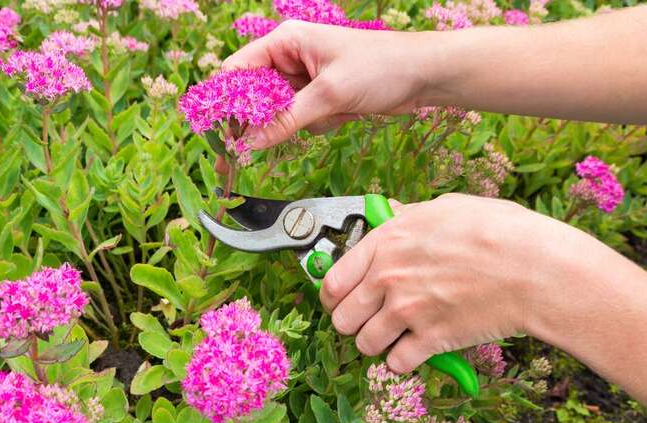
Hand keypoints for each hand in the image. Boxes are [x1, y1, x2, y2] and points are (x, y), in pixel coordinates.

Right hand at [222, 21, 439, 148]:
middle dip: (260, 123)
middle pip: (255, 96)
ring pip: (280, 113)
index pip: (239, 70)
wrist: (424, 75)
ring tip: (333, 113)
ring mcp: (306, 79)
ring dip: (301, 123)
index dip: (227, 101)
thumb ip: (286, 119)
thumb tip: (250, 143)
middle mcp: (291, 57)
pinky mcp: (321, 97)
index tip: (222, 133)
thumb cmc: (380, 67)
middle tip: (238, 157)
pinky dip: (319, 124)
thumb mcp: (329, 94)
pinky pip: (303, 119)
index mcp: (286, 41)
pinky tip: (344, 114)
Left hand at [319, 193, 590, 372]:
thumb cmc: (499, 232)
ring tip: (397, 335)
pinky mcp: (430, 340)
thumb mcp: (446, 208)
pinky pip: (396, 363)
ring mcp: (406, 311)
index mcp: (386, 242)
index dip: (333, 296)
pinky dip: (405, 361)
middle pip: (341, 319)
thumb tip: (391, 214)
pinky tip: (419, 348)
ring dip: (378, 343)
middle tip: (371, 320)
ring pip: (364, 344)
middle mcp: (388, 278)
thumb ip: (409, 216)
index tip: (340, 301)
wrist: (535, 269)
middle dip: (354, 322)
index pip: (332, 281)